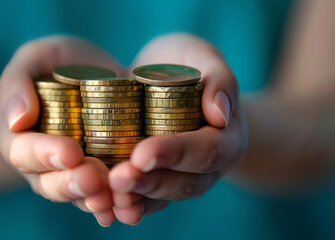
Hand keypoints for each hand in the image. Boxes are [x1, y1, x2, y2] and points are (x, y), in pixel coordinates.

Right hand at [0, 36, 124, 226]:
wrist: (84, 78)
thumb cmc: (51, 67)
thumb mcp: (33, 60)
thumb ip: (16, 83)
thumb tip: (18, 119)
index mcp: (19, 138)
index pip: (25, 151)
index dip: (45, 154)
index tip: (68, 152)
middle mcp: (44, 165)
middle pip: (52, 183)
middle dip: (71, 183)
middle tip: (91, 179)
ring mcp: (74, 174)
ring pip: (80, 196)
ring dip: (95, 199)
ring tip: (111, 198)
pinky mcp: (102, 176)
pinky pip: (107, 196)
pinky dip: (118, 204)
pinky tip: (132, 207)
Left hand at [108, 33, 248, 224]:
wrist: (168, 82)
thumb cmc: (188, 64)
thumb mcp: (203, 56)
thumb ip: (218, 78)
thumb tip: (219, 111)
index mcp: (227, 138)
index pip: (206, 151)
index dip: (175, 154)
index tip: (141, 154)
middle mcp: (208, 168)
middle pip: (183, 183)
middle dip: (149, 183)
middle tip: (117, 179)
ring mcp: (184, 179)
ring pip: (163, 198)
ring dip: (136, 199)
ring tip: (108, 195)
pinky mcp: (159, 184)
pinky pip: (147, 201)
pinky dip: (129, 206)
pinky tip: (107, 208)